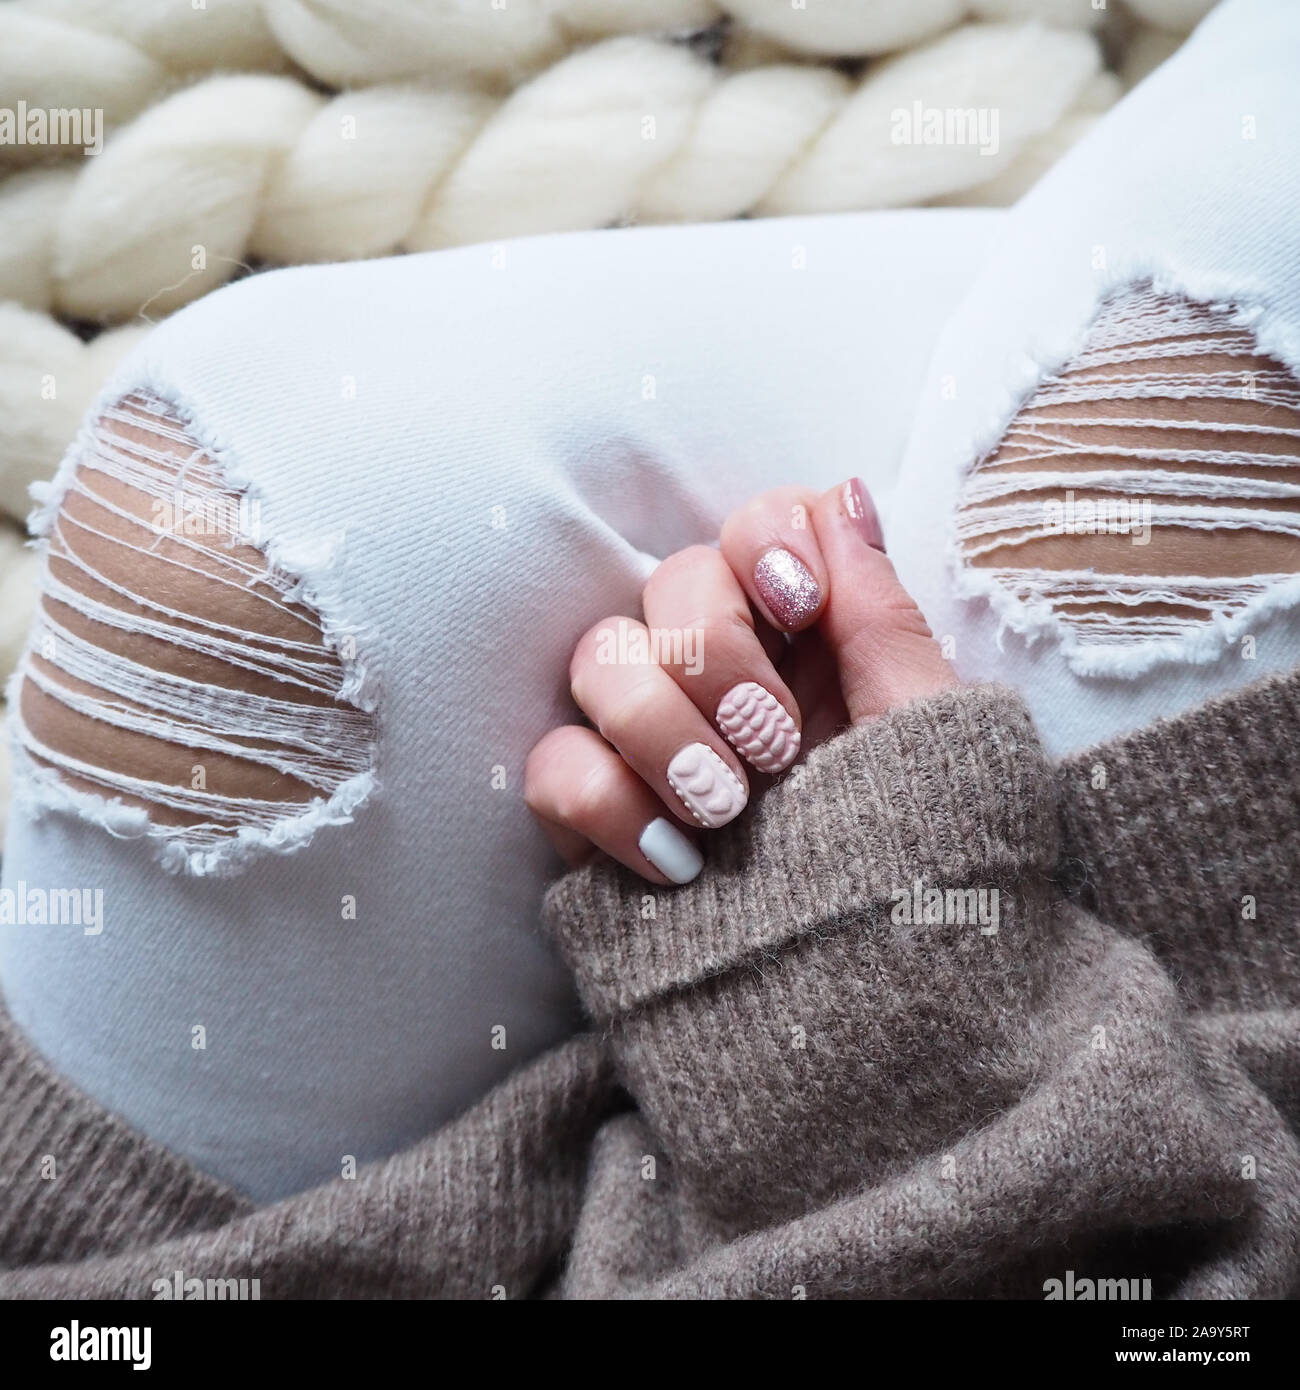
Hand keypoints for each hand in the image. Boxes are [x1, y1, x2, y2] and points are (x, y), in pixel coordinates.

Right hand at [525, 477, 956, 883]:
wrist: (876, 1031)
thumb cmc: (928, 884)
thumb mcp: (930, 745)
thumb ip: (880, 617)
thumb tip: (844, 491)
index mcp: (815, 650)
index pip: (754, 526)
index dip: (761, 544)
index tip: (799, 607)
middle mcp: (729, 681)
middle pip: (668, 580)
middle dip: (715, 654)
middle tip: (773, 746)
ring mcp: (657, 746)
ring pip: (597, 658)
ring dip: (660, 727)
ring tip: (728, 812)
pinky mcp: (600, 816)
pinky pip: (555, 764)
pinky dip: (607, 804)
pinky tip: (676, 866)